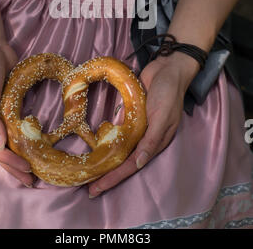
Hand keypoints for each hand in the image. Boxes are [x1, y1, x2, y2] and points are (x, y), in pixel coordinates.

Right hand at [0, 38, 33, 186]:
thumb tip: (0, 145)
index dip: (10, 162)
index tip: (26, 170)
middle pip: (2, 151)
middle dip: (15, 167)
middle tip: (31, 180)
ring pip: (9, 142)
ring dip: (20, 156)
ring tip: (32, 170)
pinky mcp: (10, 108)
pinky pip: (16, 128)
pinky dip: (23, 139)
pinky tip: (32, 145)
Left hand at [88, 52, 197, 197]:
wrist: (168, 68)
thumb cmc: (169, 93)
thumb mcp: (163, 117)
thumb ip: (152, 139)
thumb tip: (139, 163)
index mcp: (154, 141)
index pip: (131, 165)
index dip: (114, 178)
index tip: (96, 189)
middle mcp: (145, 137)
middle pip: (123, 160)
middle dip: (107, 174)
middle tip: (88, 188)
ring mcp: (138, 125)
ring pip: (119, 148)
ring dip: (106, 160)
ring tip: (90, 171)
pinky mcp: (131, 114)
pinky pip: (118, 130)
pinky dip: (107, 138)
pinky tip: (96, 145)